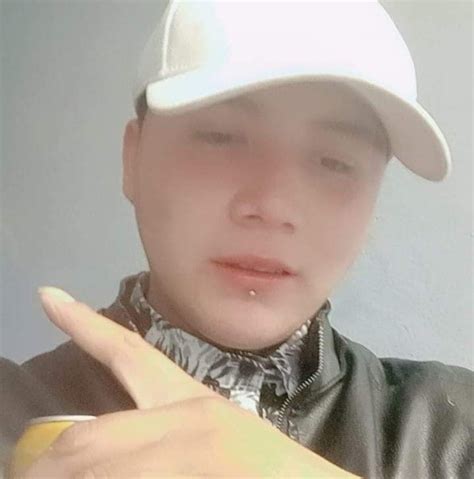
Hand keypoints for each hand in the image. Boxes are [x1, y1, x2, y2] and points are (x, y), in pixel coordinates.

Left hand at [18, 287, 357, 477]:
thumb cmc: (270, 466)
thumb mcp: (211, 440)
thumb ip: (160, 434)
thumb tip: (93, 453)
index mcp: (191, 400)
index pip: (130, 352)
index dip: (84, 325)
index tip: (46, 295)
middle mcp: (188, 418)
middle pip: (88, 435)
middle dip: (48, 462)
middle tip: (24, 473)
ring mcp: (190, 450)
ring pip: (94, 463)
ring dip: (63, 476)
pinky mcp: (196, 470)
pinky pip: (121, 478)